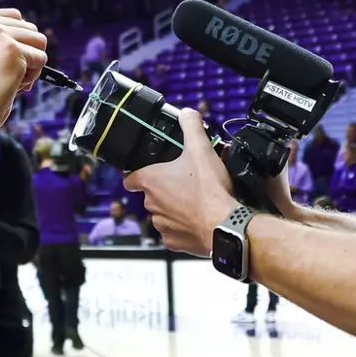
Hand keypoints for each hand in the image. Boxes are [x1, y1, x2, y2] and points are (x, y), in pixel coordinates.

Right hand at [0, 10, 47, 142]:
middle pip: (30, 28)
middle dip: (23, 53)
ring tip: (6, 79)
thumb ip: (0, 38)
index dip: (14, 43)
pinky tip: (9, 86)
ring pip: (39, 42)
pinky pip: (41, 59)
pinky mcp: (11, 50)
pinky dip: (31, 77)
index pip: (15, 18)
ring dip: (30, 64)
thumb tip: (38, 39)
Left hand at [123, 109, 231, 255]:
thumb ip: (192, 127)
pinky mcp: (174, 242)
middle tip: (185, 182)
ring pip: (162, 214)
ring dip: (174, 208)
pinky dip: (184, 227)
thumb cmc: (210, 191)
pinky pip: (174, 233)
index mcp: (151, 181)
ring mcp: (162, 225)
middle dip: (165, 189)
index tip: (146, 171)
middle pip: (150, 194)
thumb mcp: (201, 149)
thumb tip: (187, 114)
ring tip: (195, 200)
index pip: (130, 177)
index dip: (136, 173)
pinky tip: (199, 219)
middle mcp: (151, 204)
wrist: (225, 225)